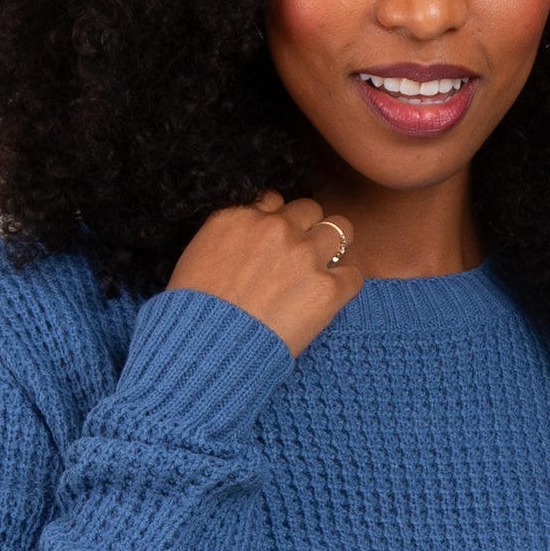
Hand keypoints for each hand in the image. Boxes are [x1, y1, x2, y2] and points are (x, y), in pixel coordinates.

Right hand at [166, 190, 363, 355]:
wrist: (208, 350)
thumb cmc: (195, 313)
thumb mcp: (198, 256)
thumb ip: (229, 236)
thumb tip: (245, 242)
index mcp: (240, 215)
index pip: (274, 200)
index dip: (278, 221)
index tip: (275, 243)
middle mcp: (275, 227)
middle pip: (310, 210)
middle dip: (307, 231)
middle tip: (301, 260)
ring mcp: (304, 255)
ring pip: (341, 230)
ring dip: (334, 249)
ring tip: (323, 273)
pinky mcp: (327, 288)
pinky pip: (354, 273)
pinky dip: (347, 282)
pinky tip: (334, 296)